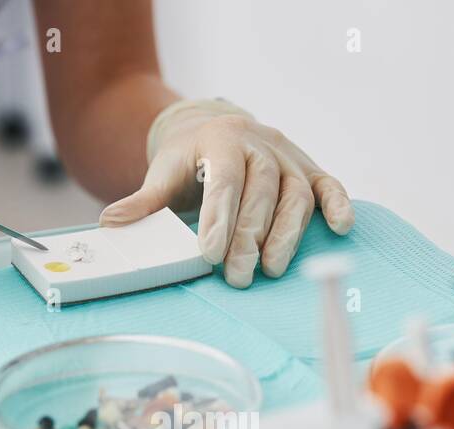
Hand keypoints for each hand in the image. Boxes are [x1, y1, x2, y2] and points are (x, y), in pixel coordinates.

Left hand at [99, 99, 352, 287]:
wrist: (211, 127)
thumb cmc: (187, 159)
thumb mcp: (162, 172)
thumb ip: (144, 201)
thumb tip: (112, 223)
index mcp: (221, 140)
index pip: (225, 181)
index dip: (220, 218)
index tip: (212, 254)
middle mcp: (261, 143)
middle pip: (262, 192)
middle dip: (250, 236)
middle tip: (238, 276)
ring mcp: (288, 156)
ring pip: (297, 193)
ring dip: (287, 234)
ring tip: (272, 269)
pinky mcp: (309, 168)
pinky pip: (329, 184)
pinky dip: (339, 204)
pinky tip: (341, 228)